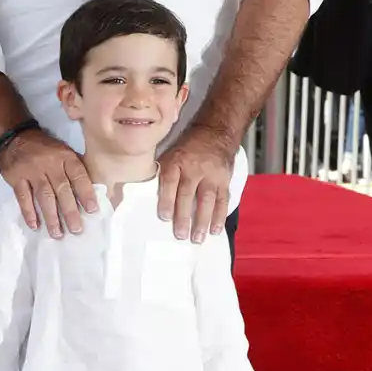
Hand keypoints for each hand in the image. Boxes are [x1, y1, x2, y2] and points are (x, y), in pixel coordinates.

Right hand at [0, 128, 97, 238]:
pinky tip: (35, 225)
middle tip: (76, 229)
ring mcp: (32, 171)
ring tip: (57, 233)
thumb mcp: (63, 152)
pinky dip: (29, 212)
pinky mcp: (16, 178)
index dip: (86, 193)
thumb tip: (91, 193)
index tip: (92, 210)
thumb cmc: (44, 149)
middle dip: (70, 211)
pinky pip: (23, 197)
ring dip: (51, 217)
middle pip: (62, 190)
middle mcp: (49, 163)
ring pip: (44, 196)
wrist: (15, 137)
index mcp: (65, 157)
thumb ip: (74, 170)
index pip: (78, 176)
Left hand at [158, 125, 235, 242]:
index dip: (167, 200)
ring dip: (202, 221)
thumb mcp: (170, 152)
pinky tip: (215, 230)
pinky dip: (219, 216)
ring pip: (206, 200)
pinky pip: (222, 200)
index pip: (170, 181)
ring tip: (197, 238)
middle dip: (184, 216)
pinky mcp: (224, 180)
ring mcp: (211, 174)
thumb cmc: (187, 147)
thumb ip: (163, 172)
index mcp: (176, 161)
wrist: (215, 132)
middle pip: (187, 194)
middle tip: (180, 235)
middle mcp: (194, 168)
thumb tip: (147, 196)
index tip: (165, 217)